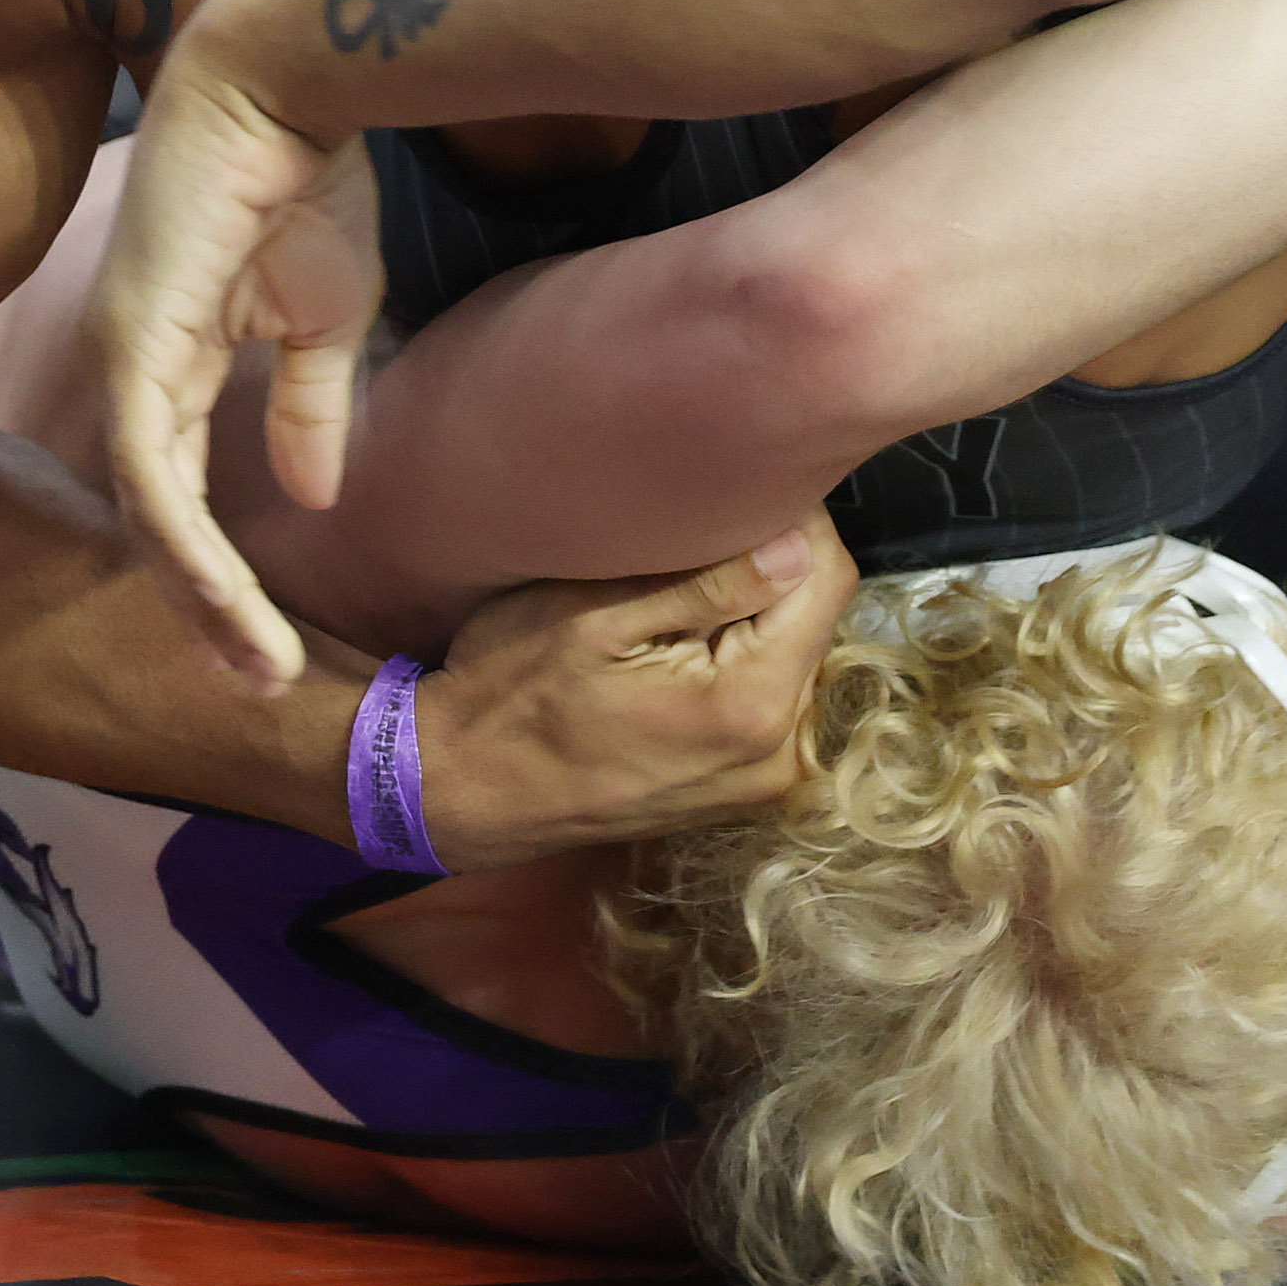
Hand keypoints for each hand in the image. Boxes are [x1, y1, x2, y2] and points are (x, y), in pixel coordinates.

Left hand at [90, 44, 380, 691]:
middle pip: (154, 523)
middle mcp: (130, 370)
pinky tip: (227, 602)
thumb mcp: (321, 315)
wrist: (288, 84)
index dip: (216, 574)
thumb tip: (315, 497)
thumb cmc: (301, 180)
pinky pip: (152, 473)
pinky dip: (186, 546)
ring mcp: (122, 358)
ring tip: (256, 667)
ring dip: (203, 602)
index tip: (269, 645)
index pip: (176, 493)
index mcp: (166, 362)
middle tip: (257, 683)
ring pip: (149, 517)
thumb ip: (308, 406)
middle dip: (204, 612)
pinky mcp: (134, 344)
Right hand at [407, 513, 857, 868]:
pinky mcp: (740, 786)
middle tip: (690, 541)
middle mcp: (777, 753)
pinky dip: (736, 658)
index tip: (734, 494)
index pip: (824, 578)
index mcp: (750, 705)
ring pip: (793, 654)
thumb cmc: (510, 696)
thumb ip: (706, 585)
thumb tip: (796, 544)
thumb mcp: (592, 619)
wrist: (463, 792)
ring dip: (752, 615)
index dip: (790, 520)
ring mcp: (761, 777)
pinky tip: (673, 646)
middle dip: (768, 569)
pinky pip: (768, 696)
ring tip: (672, 595)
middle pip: (814, 618)